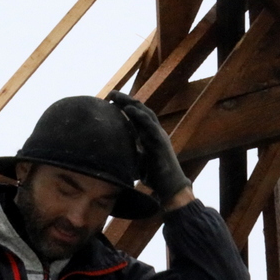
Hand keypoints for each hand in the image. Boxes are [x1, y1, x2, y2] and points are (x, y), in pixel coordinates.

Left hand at [106, 90, 191, 204]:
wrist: (170, 187)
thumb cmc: (154, 175)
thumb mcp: (137, 161)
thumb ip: (130, 152)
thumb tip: (112, 153)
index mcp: (149, 135)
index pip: (137, 116)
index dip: (125, 106)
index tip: (109, 99)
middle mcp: (155, 132)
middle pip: (140, 110)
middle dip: (126, 100)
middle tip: (111, 92)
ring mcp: (158, 136)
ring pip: (145, 113)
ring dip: (130, 103)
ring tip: (116, 96)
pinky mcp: (159, 142)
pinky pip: (149, 125)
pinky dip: (139, 115)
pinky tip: (128, 109)